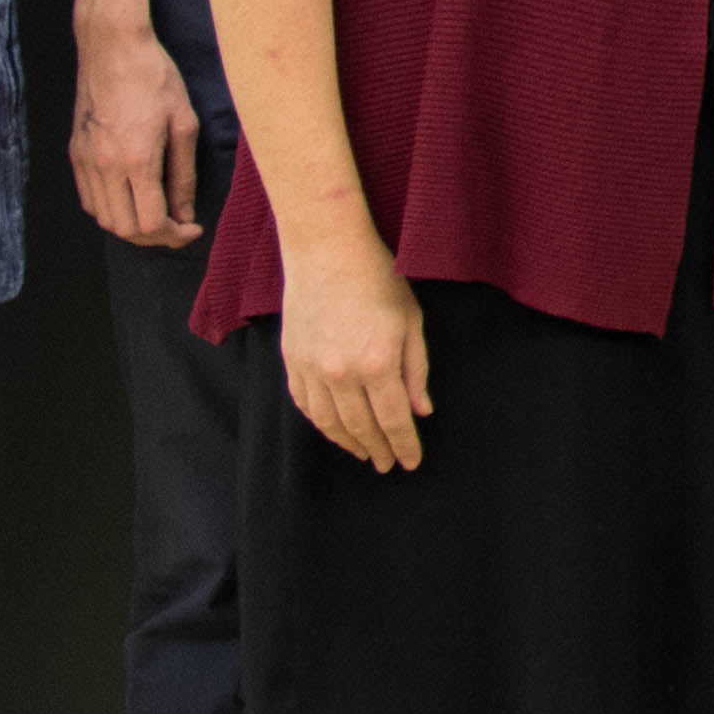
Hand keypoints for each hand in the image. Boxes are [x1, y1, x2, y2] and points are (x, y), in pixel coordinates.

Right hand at [70, 2, 207, 248]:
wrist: (112, 46)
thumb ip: (183, 175)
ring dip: (130, 226)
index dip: (175, 236)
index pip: (150, 224)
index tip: (193, 229)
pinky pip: (88, 199)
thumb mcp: (183, 123)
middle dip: (154, 237)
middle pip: (123, 229)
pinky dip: (110, 209)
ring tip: (156, 212)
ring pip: (102, 218)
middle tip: (177, 225)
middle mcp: (105, 166)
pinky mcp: (75, 152)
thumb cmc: (154, 77)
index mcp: (136, 160)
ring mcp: (86, 160)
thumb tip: (185, 214)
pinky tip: (131, 196)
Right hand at [281, 240, 432, 472]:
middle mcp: (342, 374)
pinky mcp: (292, 361)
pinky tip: (333, 429)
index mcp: (378, 364)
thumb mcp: (411, 321)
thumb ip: (416, 370)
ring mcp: (312, 369)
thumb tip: (420, 411)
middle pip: (362, 428)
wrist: (327, 250)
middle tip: (388, 464)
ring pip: (330, 423)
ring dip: (348, 443)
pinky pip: (305, 405)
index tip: (410, 463)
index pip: (393, 421)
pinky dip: (320, 423)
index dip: (404, 446)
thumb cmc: (378, 278)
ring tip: (364, 453)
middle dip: (378, 450)